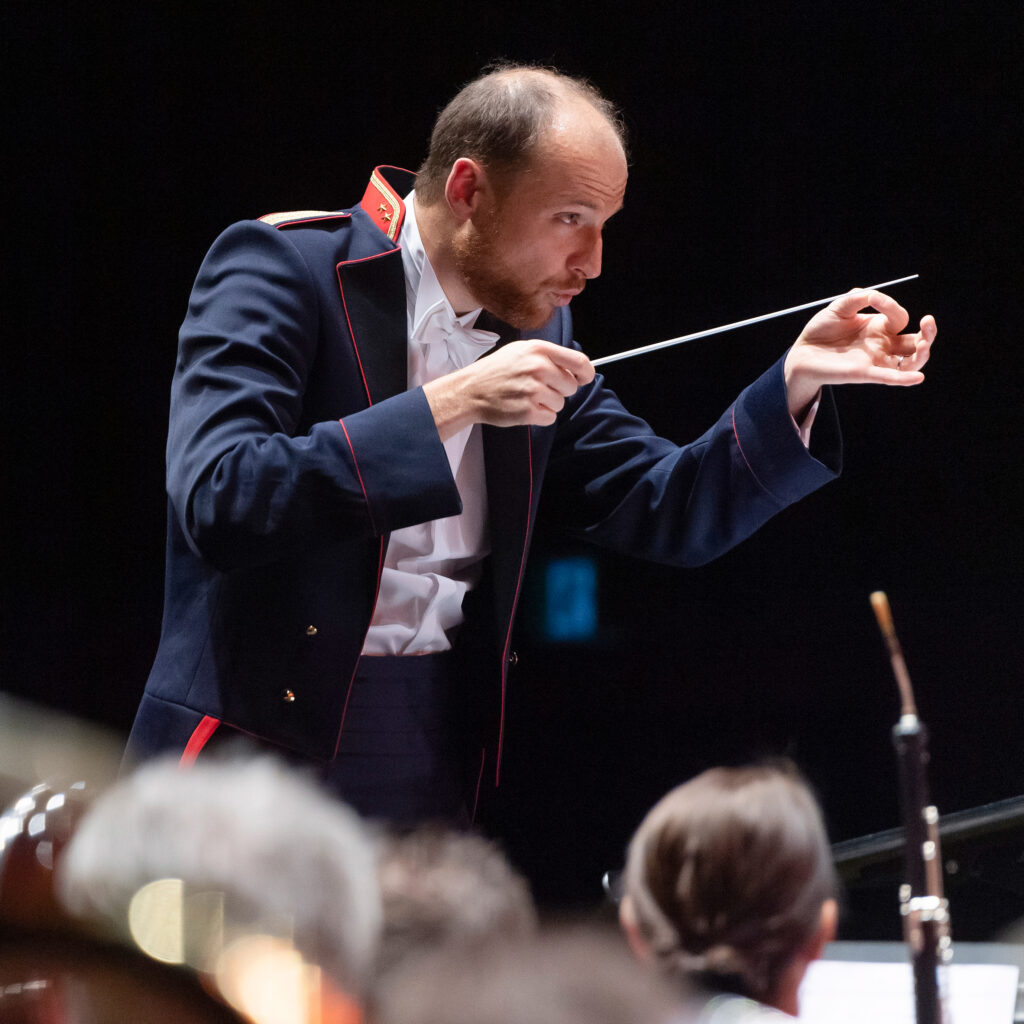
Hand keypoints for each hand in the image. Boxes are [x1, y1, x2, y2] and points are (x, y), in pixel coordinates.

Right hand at [422, 340, 594, 438]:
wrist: (470, 390)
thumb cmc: (496, 371)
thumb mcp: (522, 351)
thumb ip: (549, 356)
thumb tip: (577, 369)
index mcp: (539, 350)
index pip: (579, 362)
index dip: (586, 373)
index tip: (583, 378)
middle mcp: (538, 368)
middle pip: (571, 386)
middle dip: (559, 390)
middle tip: (537, 388)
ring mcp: (533, 390)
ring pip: (560, 403)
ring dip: (547, 404)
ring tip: (526, 396)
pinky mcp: (528, 411)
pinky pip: (550, 418)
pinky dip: (540, 416)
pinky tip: (524, 407)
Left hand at [784, 288, 936, 417]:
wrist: (802, 352)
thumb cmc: (821, 330)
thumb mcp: (839, 307)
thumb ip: (857, 298)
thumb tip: (873, 295)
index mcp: (879, 327)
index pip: (899, 318)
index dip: (891, 306)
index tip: (874, 299)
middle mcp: (882, 344)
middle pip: (916, 343)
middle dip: (928, 334)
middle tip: (928, 322)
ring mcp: (875, 360)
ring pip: (909, 362)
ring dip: (921, 355)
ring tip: (922, 345)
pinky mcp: (865, 373)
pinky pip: (888, 377)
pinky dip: (903, 379)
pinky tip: (917, 377)